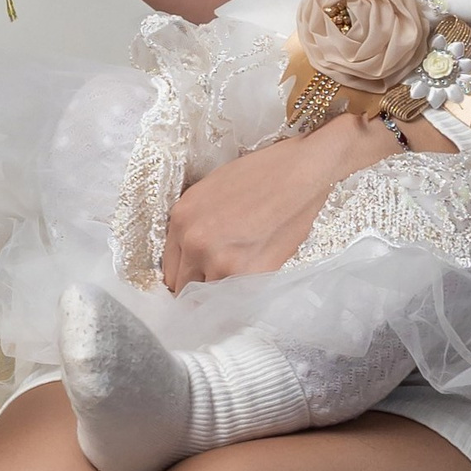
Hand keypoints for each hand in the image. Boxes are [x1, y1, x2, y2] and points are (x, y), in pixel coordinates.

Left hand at [162, 116, 398, 289]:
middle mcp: (193, 242)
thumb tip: (189, 254)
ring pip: (208, 297)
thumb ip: (194, 224)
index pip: (168, 268)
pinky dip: (241, 295)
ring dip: (220, 292)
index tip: (193, 279)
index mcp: (180, 219)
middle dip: (197, 287)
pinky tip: (253, 277)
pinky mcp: (248, 274)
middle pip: (182, 287)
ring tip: (240, 277)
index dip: (182, 275)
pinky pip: (235, 298)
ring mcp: (219, 261)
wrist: (302, 172)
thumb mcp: (210, 191)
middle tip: (216, 283)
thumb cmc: (262, 174)